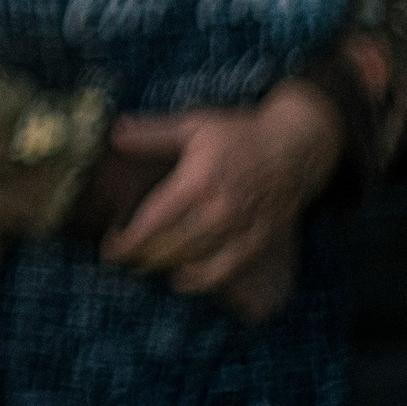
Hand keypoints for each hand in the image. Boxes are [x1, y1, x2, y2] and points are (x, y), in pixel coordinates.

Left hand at [102, 80, 342, 311]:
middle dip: (141, 257)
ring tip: (145, 266)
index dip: (129, 241)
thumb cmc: (240, 134)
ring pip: (196, 261)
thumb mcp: (193, 126)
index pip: (155, 221)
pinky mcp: (260, 241)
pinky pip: (228, 270)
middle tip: (121, 259)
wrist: (297, 148)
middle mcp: (221, 209)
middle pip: (171, 247)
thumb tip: (115, 135)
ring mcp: (243, 228)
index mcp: (200, 180)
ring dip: (165, 268)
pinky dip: (202, 280)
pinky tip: (182, 280)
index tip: (109, 248)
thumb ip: (152, 133)